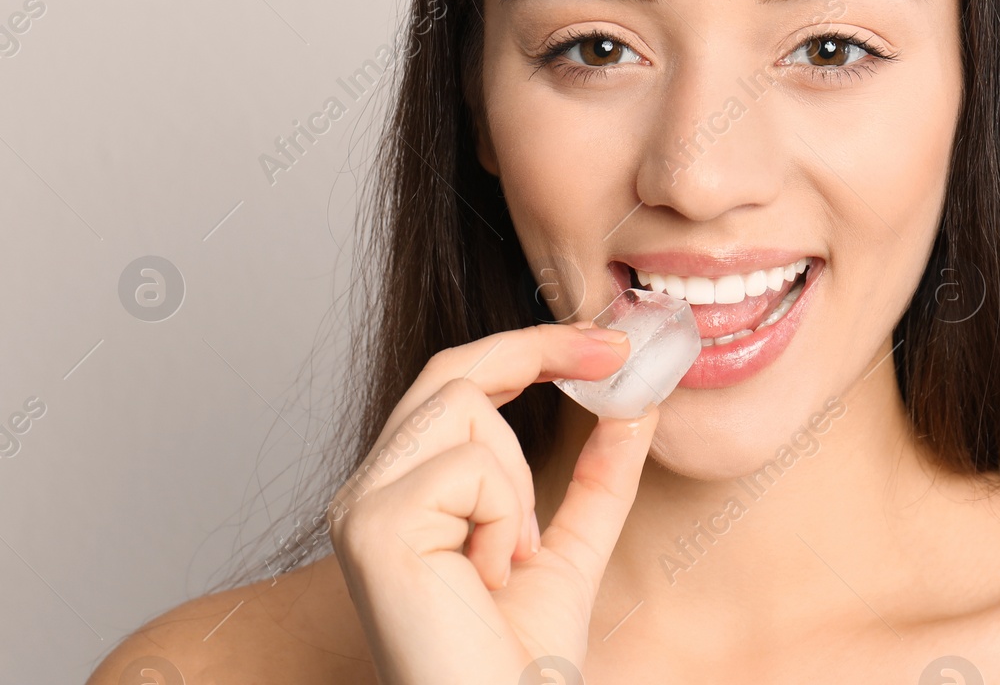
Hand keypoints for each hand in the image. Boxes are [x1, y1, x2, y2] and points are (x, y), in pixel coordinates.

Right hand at [328, 321, 656, 682]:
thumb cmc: (516, 664)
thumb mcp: (570, 550)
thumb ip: (598, 479)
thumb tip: (636, 404)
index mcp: (405, 490)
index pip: (456, 383)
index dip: (528, 348)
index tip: (603, 346)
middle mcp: (369, 490)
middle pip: (450, 369)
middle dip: (539, 346)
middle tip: (615, 353)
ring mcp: (363, 505)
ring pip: (464, 406)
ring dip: (519, 479)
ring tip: (515, 555)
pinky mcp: (375, 526)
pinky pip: (468, 466)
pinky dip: (505, 516)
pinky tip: (491, 575)